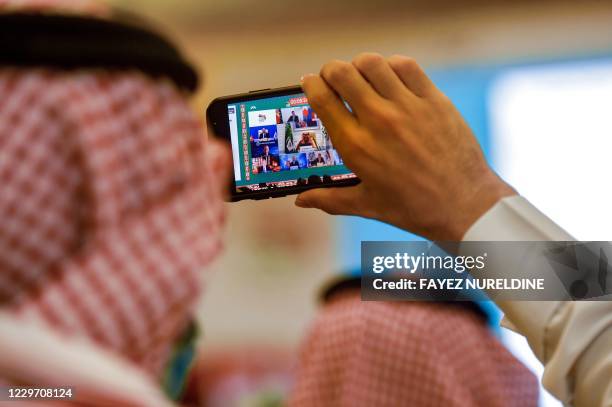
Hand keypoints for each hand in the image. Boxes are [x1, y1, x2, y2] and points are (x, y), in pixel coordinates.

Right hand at [295, 53, 515, 240]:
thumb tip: (301, 201)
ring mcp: (408, 107)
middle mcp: (379, 121)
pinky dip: (392, 65)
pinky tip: (391, 76)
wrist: (464, 205)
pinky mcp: (434, 100)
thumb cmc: (413, 208)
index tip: (310, 83)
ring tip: (361, 75)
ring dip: (360, 64)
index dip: (310, 84)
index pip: (322, 98)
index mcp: (357, 146)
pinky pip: (406, 66)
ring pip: (372, 62)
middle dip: (331, 70)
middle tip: (333, 77)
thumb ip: (328, 199)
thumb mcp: (366, 205)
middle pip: (342, 72)